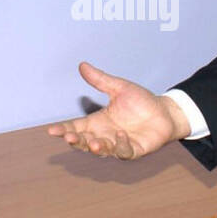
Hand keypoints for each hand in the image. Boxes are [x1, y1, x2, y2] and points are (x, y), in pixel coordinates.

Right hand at [47, 62, 189, 158]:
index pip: (76, 127)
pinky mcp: (135, 150)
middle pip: (84, 142)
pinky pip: (125, 152)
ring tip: (93, 142)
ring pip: (103, 150)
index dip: (64, 129)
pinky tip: (121, 135)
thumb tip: (82, 65)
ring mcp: (119, 144)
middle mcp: (105, 135)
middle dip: (76, 141)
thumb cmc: (141, 101)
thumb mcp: (119, 88)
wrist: (164, 111)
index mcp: (98, 122)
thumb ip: (100, 80)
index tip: (51, 130)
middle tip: (69, 137)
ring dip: (96, 148)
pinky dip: (121, 146)